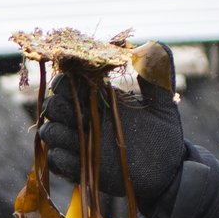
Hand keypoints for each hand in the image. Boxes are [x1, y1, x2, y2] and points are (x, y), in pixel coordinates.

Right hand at [36, 57, 187, 209]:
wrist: (167, 171)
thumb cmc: (164, 136)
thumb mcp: (164, 104)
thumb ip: (158, 77)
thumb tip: (154, 46)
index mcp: (99, 99)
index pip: (69, 83)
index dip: (66, 81)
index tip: (75, 82)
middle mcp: (86, 119)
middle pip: (54, 106)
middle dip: (57, 105)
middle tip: (74, 110)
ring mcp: (82, 144)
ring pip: (51, 132)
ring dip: (55, 131)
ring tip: (74, 134)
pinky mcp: (82, 168)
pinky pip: (57, 161)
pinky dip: (59, 158)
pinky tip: (75, 156)